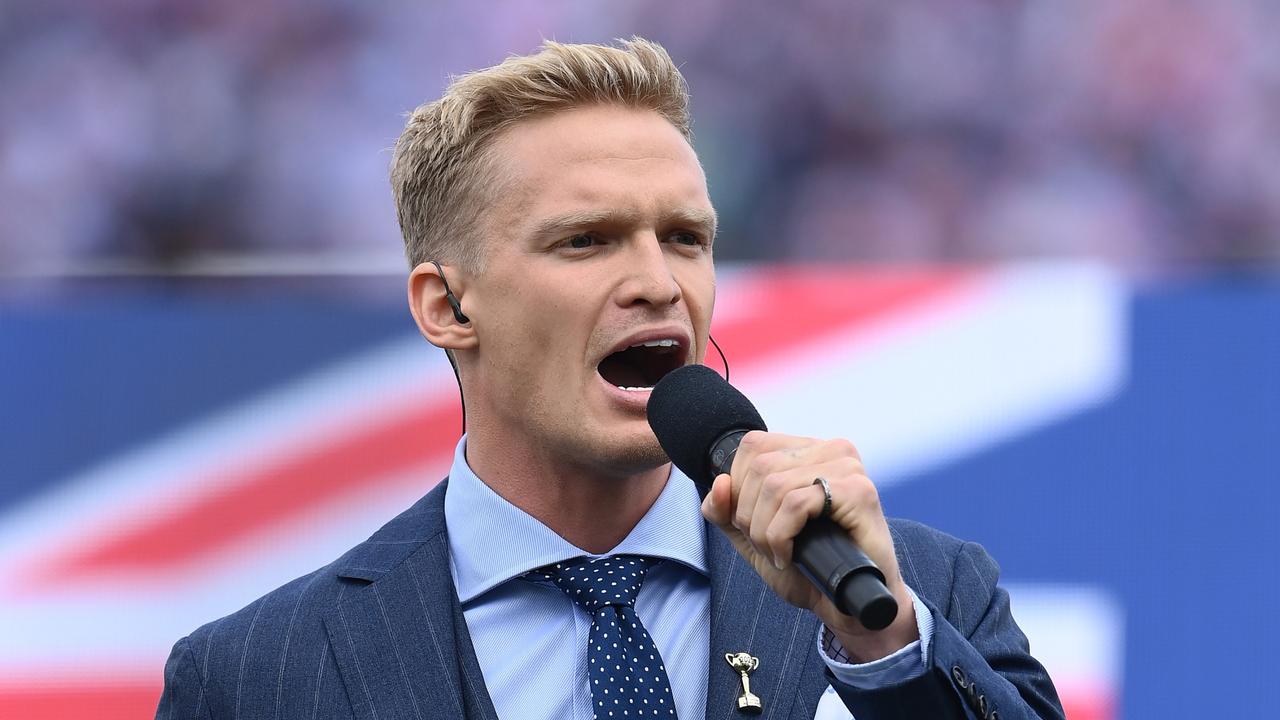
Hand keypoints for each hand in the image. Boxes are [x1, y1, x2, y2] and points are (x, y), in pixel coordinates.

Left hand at [700, 431, 917, 661]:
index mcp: (809, 451)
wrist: (848, 608)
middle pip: (760, 467)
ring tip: (779, 555)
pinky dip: (781, 536)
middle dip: (749, 516)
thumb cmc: (808, 570)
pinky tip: (790, 556)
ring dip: (764, 531)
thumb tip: (719, 482)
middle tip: (767, 547)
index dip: (739, 490)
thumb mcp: (753, 537)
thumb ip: (726, 511)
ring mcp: (848, 468)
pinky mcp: (859, 491)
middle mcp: (831, 450)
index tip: (753, 525)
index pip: (753, 446)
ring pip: (775, 486)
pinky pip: (797, 503)